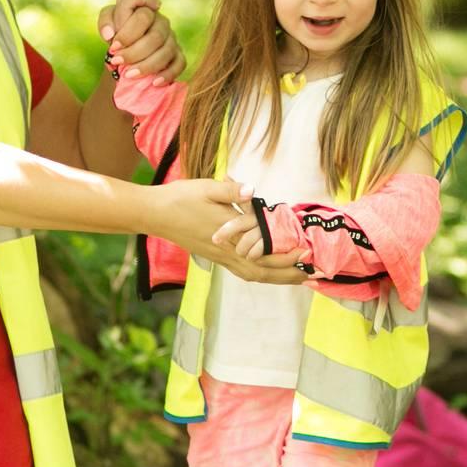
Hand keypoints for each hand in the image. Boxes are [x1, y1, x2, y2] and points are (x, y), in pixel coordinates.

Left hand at [99, 0, 185, 83]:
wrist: (128, 54)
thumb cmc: (119, 36)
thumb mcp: (108, 26)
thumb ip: (105, 23)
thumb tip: (109, 35)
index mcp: (141, 8)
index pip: (134, 4)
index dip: (124, 27)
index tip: (113, 45)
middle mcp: (160, 20)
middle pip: (154, 34)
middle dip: (133, 51)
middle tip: (116, 62)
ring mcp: (171, 37)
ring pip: (166, 50)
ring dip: (147, 65)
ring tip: (129, 75)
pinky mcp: (178, 53)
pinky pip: (180, 63)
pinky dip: (167, 74)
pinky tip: (154, 82)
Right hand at [150, 179, 305, 283]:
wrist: (155, 213)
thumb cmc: (181, 197)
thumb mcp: (206, 188)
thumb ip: (231, 191)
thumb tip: (251, 190)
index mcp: (229, 235)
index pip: (264, 252)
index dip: (287, 256)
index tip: (307, 252)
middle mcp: (226, 251)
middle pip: (263, 272)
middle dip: (289, 275)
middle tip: (312, 275)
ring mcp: (220, 257)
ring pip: (253, 275)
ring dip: (276, 277)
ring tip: (296, 276)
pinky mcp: (214, 256)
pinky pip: (242, 271)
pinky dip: (260, 274)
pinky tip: (268, 270)